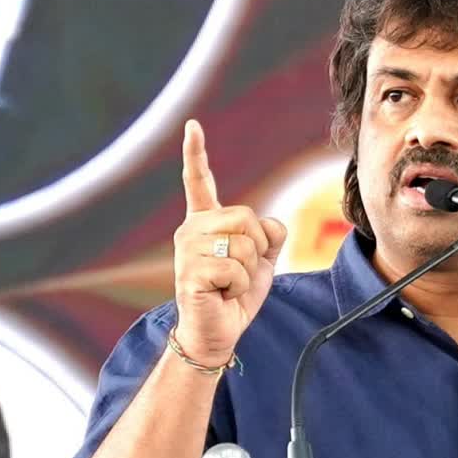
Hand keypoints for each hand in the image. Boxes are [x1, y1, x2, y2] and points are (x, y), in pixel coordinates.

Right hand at [172, 120, 285, 365]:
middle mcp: (191, 230)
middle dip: (258, 247)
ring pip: (244, 245)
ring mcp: (188, 251)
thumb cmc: (236, 295)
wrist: (218, 333)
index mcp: (206, 222)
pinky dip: (240, 287)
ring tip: (229, 285)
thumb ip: (270, 235)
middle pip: (246, 217)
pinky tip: (222, 294)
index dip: (195, 154)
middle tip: (240, 271)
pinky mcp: (190, 273)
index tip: (192, 125)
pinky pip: (236, 269)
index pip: (199, 183)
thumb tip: (268, 225)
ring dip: (249, 271)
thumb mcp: (262, 260)